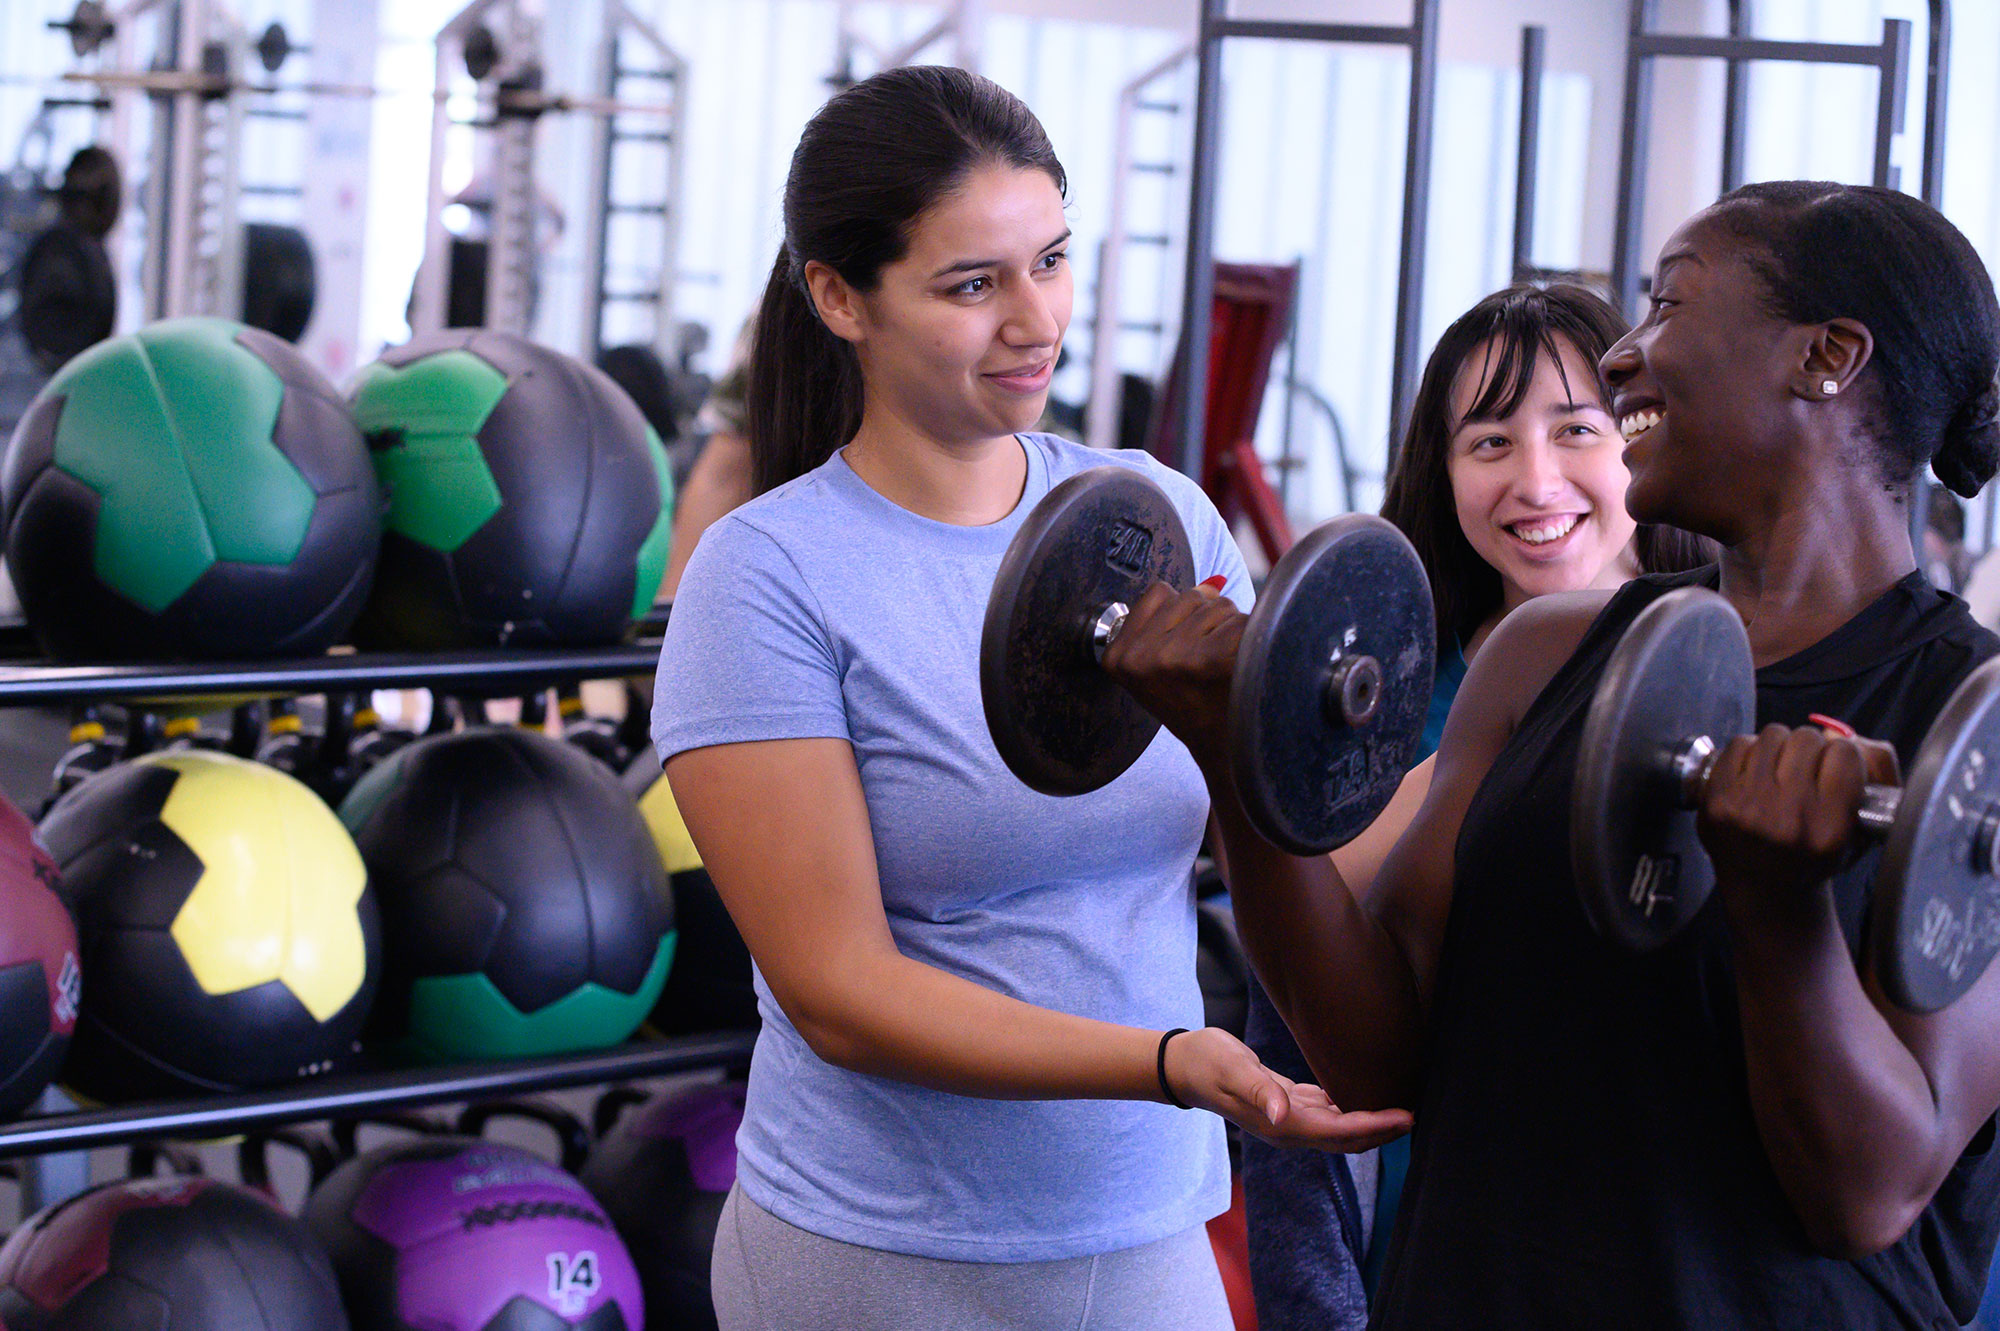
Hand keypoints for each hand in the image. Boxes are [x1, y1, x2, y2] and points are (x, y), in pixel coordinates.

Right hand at [1097, 579, 1246, 769]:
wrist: (1223, 747)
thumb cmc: (1196, 701)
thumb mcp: (1160, 661)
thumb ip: (1173, 617)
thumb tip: (1215, 582)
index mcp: (1117, 657)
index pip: (1158, 593)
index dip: (1181, 614)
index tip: (1184, 650)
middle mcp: (1137, 658)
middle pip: (1190, 596)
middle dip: (1208, 619)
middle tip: (1207, 662)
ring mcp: (1169, 658)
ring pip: (1217, 606)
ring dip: (1229, 628)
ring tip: (1222, 666)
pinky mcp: (1205, 661)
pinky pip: (1237, 622)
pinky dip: (1248, 638)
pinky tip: (1237, 667)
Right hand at [1162, 1026, 1412, 1152]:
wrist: (1184, 1065)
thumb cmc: (1207, 1063)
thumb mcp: (1233, 1071)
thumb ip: (1260, 1092)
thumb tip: (1281, 1116)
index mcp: (1282, 1125)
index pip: (1339, 1132)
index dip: (1374, 1127)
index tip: (1405, 1117)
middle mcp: (1289, 1128)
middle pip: (1347, 1138)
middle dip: (1382, 1131)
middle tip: (1416, 1115)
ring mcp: (1287, 1118)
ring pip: (1339, 1128)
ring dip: (1371, 1123)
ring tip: (1400, 1109)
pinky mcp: (1286, 1104)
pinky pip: (1326, 1113)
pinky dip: (1350, 1109)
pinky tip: (1364, 1096)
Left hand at [1697, 723, 1900, 910]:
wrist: (1764, 889)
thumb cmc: (1816, 856)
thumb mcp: (1864, 827)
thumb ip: (1877, 770)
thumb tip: (1842, 734)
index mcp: (1829, 831)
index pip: (1845, 754)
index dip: (1844, 756)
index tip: (1837, 770)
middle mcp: (1787, 820)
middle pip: (1807, 738)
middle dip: (1811, 750)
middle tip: (1807, 771)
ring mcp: (1747, 808)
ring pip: (1773, 735)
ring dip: (1780, 747)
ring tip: (1781, 772)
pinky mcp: (1716, 799)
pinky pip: (1739, 743)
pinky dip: (1750, 752)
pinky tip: (1755, 775)